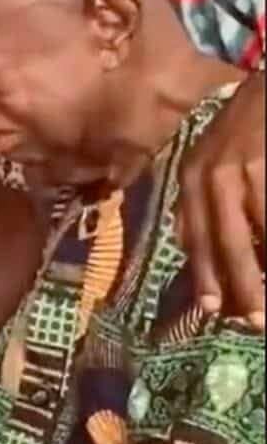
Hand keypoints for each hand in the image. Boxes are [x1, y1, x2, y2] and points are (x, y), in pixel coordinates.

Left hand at [177, 73, 264, 327]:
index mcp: (193, 175)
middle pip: (228, 240)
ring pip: (258, 232)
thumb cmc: (246, 122)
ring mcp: (247, 166)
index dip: (207, 273)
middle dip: (243, 284)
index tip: (213, 310)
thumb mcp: (211, 156)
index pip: (196, 234)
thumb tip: (184, 242)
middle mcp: (214, 172)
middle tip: (256, 321)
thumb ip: (199, 198)